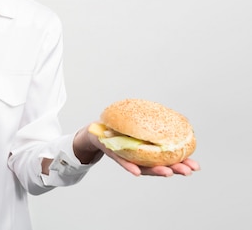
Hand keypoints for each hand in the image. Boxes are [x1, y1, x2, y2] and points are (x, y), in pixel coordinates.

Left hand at [85, 128, 199, 176]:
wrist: (97, 132)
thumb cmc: (122, 131)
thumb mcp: (142, 127)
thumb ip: (157, 129)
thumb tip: (183, 121)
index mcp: (148, 151)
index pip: (168, 159)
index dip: (182, 163)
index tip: (196, 167)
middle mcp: (140, 157)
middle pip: (159, 165)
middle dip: (174, 169)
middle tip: (187, 171)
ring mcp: (128, 156)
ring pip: (143, 166)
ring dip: (156, 171)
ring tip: (168, 173)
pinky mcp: (113, 153)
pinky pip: (122, 160)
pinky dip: (129, 167)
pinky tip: (137, 172)